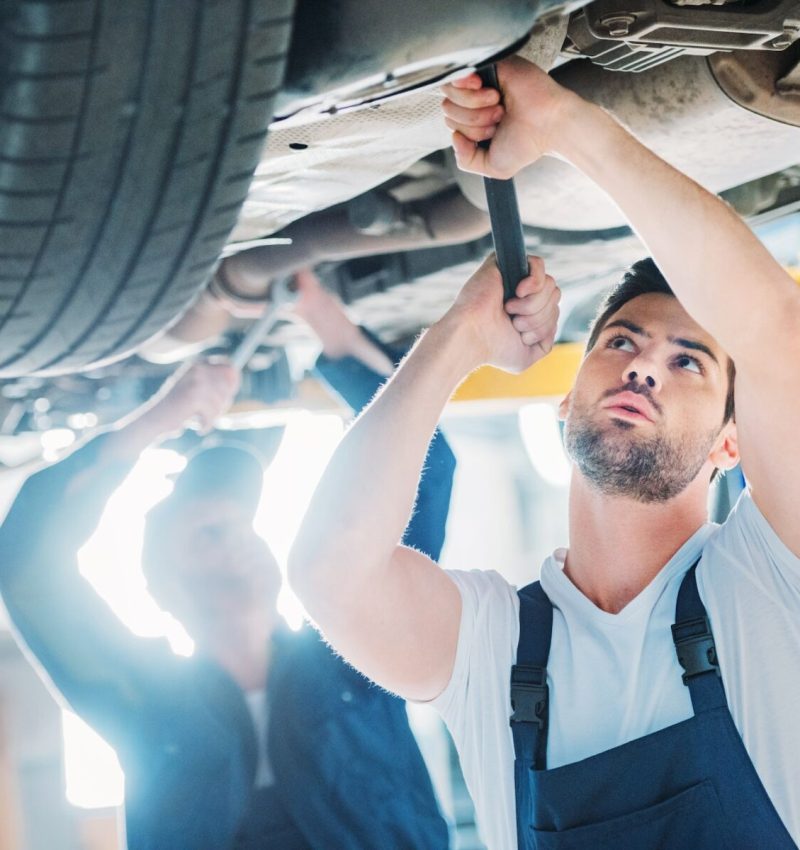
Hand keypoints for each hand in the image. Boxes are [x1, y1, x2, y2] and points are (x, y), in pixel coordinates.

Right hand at [148, 360, 240, 435]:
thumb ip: (214, 381)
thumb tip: (236, 374)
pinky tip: (199, 427)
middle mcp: (198, 369)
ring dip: (213, 415)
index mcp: (198, 364)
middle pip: (228, 387)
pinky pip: (212, 413)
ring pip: (221, 402)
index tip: (230, 394)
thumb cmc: (177, 406)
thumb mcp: (195, 387)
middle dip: (223, 403)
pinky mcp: (194, 396)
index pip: (228, 367)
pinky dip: (207, 423)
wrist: (155, 418)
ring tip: (202, 420)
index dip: (233, 382)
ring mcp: (196, 382)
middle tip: (211, 413)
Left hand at [441, 57, 580, 179]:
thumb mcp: (491, 166)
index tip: (493, 132)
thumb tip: (453, 137)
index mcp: (474, 121)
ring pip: (450, 93)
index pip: (450, 122)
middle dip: (471, 122)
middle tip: (498, 119)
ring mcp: (481, 81)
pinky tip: (490, 92)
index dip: (467, 133)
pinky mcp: (488, 64)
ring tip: (499, 107)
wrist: (549, 125)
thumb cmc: (527, 144)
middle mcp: (475, 100)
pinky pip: (458, 74)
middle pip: (447, 109)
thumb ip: (465, 160)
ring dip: (474, 107)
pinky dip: (468, 88)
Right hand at [447, 254, 559, 373]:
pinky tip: (519, 292)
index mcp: (528, 311)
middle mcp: (522, 293)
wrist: (473, 337)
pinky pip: (538, 264)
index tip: (522, 336)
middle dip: (539, 316)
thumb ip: (546, 340)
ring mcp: (514, 276)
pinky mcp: (505, 263)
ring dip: (532, 304)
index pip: (554, 309)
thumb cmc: (494, 349)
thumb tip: (552, 321)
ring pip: (549, 283)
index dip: (545, 326)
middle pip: (555, 295)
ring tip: (510, 310)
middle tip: (514, 323)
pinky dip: (534, 282)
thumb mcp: (529, 354)